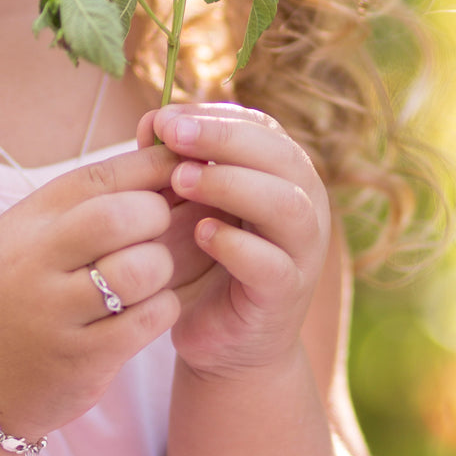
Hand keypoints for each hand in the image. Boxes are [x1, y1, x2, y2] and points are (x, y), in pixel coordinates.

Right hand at [0, 145, 181, 438]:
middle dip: (156, 214)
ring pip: (139, 270)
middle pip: (118, 217)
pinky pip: (148, 320)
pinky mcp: (83, 359)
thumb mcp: (26, 240)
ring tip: (151, 272)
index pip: (96, 177)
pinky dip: (163, 307)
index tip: (177, 163)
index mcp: (24, 224)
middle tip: (158, 227)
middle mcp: (35, 262)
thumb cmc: (13, 296)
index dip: (147, 164)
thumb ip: (79, 206)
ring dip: (161, 266)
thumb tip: (153, 163)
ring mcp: (57, 313)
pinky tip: (150, 307)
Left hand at [137, 103, 330, 380]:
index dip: (215, 115)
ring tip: (181, 180)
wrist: (222, 339)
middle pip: (281, 156)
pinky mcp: (285, 296)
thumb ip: (176, 160)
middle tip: (171, 135)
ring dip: (232, 185)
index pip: (262, 127)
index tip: (165, 117)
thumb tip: (150, 122)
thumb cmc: (204, 256)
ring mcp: (302, 253)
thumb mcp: (188, 201)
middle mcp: (305, 206)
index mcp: (284, 174)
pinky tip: (200, 233)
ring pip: (287, 206)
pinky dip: (236, 245)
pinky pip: (272, 266)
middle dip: (223, 138)